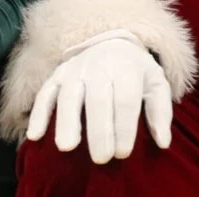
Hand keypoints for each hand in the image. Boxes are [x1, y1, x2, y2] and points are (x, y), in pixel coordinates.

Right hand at [25, 29, 172, 164]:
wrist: (111, 41)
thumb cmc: (136, 70)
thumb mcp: (156, 83)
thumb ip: (160, 111)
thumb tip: (163, 142)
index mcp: (127, 68)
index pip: (126, 99)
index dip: (124, 127)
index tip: (122, 153)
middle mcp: (99, 66)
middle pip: (98, 100)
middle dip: (99, 130)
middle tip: (101, 159)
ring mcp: (75, 70)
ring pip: (69, 95)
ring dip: (67, 121)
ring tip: (67, 148)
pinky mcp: (57, 74)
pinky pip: (45, 92)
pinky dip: (38, 113)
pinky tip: (35, 135)